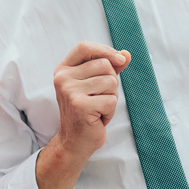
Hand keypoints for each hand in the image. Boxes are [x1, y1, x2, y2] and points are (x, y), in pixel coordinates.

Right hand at [52, 41, 130, 161]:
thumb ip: (110, 68)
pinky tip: (98, 118)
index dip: (106, 50)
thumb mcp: (97, 85)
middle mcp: (63, 78)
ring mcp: (70, 91)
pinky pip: (111, 100)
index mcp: (64, 69)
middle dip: (111, 83)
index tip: (120, 60)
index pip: (85, 47)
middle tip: (100, 98)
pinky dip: (110, 111)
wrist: (75, 141)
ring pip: (111, 82)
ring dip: (111, 98)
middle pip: (105, 65)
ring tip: (98, 108)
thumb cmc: (88, 111)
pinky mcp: (80, 106)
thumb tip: (126, 54)